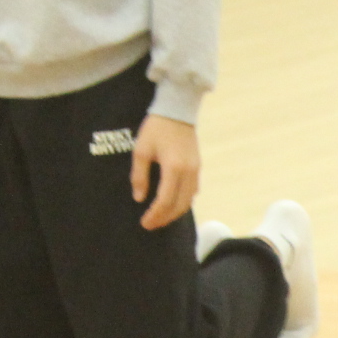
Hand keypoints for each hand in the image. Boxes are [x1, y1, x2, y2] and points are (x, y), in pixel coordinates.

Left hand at [131, 114, 199, 230]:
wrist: (177, 112)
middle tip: (151, 225)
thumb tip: (139, 198)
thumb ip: (139, 176)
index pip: (165, 200)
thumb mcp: (141, 151)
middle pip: (179, 205)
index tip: (144, 223)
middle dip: (165, 218)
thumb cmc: (156, 129)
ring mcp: (196, 171)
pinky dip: (182, 203)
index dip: (155, 214)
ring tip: (160, 218)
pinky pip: (192, 192)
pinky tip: (172, 204)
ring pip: (188, 201)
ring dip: (174, 213)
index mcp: (173, 168)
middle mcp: (188, 173)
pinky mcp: (198, 168)